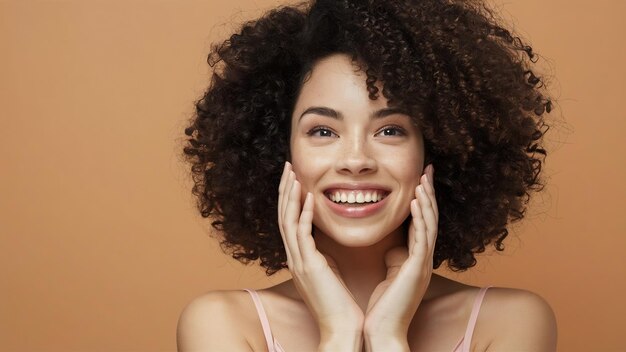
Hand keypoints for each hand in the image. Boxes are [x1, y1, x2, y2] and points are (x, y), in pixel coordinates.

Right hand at [278, 162, 363, 339]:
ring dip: (290, 196)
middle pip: (283, 216)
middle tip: (287, 167)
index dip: (290, 198)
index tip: (295, 178)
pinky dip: (303, 215)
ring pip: (288, 221)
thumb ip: (324, 257)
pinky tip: (308, 198)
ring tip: (292, 174)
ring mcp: (299, 262)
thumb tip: (327, 245)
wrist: (341, 330)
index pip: (290, 221)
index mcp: (300, 258)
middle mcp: (295, 258)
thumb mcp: (329, 274)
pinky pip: (302, 235)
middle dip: (285, 190)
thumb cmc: (340, 305)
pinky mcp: (309, 267)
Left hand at [363, 164, 438, 339]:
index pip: (422, 222)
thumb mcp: (390, 276)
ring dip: (427, 200)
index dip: (423, 200)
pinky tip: (417, 201)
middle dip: (429, 193)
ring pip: (429, 224)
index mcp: (416, 259)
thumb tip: (392, 246)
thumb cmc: (384, 308)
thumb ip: (395, 259)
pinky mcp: (417, 269)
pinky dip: (420, 217)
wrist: (383, 332)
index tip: (420, 180)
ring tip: (423, 179)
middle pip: (430, 218)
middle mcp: (423, 259)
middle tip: (427, 170)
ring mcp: (423, 264)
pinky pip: (422, 238)